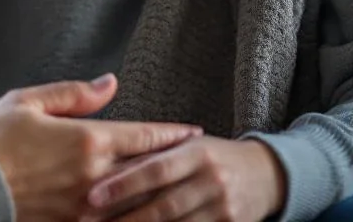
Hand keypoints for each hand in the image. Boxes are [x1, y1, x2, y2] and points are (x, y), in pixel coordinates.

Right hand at [0, 74, 201, 221]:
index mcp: (87, 141)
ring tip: (184, 198)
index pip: (142, 137)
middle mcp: (96, 178)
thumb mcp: (28, 101)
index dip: (171, 134)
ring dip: (164, 201)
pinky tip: (145, 218)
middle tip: (198, 164)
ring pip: (139, 208)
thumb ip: (73, 93)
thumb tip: (109, 83)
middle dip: (175, 167)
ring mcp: (87, 211)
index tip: (194, 133)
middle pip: (148, 174)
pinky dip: (135, 221)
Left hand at [86, 135, 286, 221]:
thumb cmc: (211, 155)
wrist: (265, 173)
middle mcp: (211, 181)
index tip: (93, 195)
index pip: (154, 169)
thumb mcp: (187, 144)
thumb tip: (107, 157)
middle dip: (128, 217)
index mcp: (195, 152)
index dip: (124, 183)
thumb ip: (153, 151)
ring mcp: (224, 209)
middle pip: (164, 205)